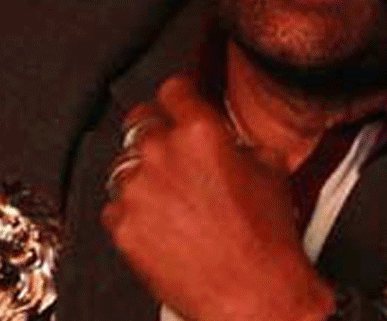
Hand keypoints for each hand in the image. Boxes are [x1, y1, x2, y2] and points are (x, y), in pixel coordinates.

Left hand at [101, 73, 334, 320]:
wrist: (255, 297)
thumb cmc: (266, 241)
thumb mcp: (272, 170)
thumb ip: (242, 141)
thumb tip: (230, 137)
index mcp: (201, 132)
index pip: (173, 89)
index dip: (178, 95)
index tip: (177, 101)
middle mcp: (163, 153)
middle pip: (139, 122)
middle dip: (155, 133)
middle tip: (170, 152)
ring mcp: (138, 190)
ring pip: (124, 165)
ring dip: (142, 175)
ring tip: (169, 199)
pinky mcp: (122, 225)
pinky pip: (114, 207)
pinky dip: (132, 213)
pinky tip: (160, 226)